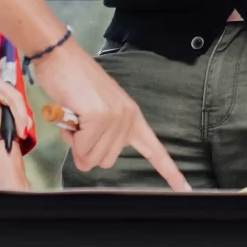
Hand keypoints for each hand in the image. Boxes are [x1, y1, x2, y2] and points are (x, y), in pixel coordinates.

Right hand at [0, 0, 187, 189]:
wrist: (61, 57)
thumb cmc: (74, 83)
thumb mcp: (92, 115)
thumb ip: (96, 142)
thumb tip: (87, 164)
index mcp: (132, 117)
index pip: (155, 149)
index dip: (169, 172)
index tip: (186, 190)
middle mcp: (128, 118)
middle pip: (107, 161)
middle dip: (86, 148)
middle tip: (78, 122)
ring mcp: (114, 117)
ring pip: (93, 157)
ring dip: (76, 142)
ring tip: (74, 115)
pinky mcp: (98, 116)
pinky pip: (81, 146)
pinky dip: (70, 136)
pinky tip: (70, 114)